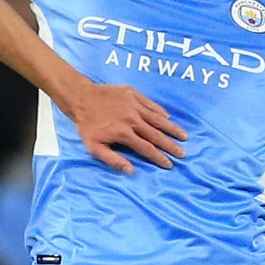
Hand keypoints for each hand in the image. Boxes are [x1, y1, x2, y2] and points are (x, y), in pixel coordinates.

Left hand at [56, 80, 187, 173]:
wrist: (80, 98)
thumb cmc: (87, 125)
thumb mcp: (94, 147)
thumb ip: (112, 159)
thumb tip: (131, 170)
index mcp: (124, 133)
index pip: (147, 148)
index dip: (159, 158)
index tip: (169, 164)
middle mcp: (132, 119)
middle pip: (156, 135)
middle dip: (171, 146)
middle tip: (183, 153)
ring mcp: (134, 105)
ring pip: (157, 119)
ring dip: (172, 129)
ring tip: (184, 136)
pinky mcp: (133, 94)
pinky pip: (151, 104)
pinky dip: (160, 112)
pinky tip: (168, 119)